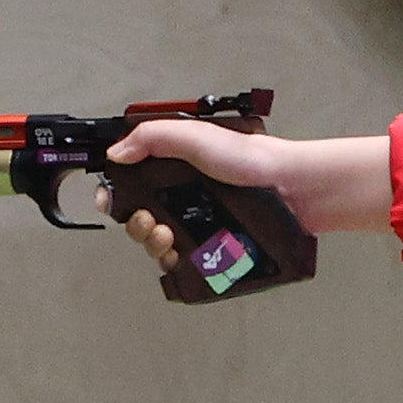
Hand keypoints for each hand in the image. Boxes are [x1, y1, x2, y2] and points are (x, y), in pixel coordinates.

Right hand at [99, 120, 390, 268]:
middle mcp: (183, 201)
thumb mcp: (193, 136)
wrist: (292, 189)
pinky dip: (175, 264)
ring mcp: (200, 228)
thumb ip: (150, 138)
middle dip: (136, 224)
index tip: (110, 203)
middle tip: (150, 221)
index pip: (130, 188)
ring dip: (152, 244)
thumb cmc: (250, 159)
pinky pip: (187, 266)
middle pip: (140, 221)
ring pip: (160, 246)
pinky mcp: (216, 252)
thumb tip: (115, 154)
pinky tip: (178, 254)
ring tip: (166, 236)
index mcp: (171, 172)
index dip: (115, 197)